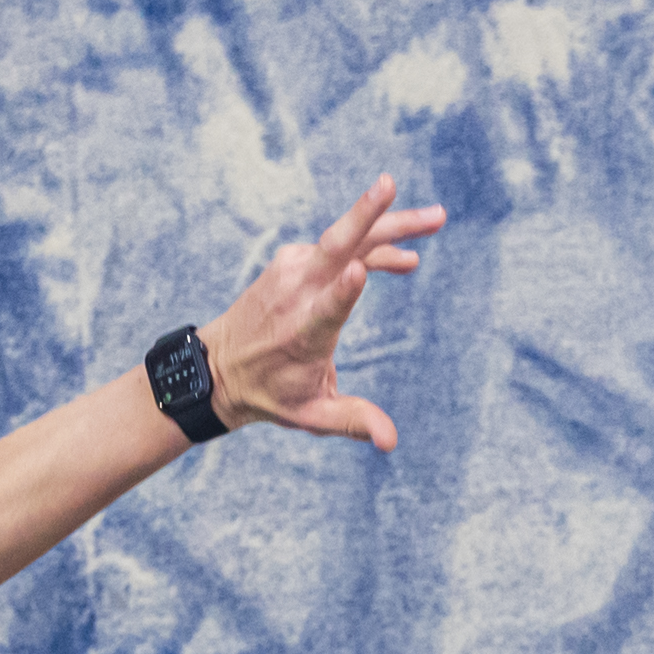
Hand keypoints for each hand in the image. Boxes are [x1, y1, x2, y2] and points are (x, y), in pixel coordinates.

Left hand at [204, 175, 446, 452]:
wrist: (217, 366)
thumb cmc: (269, 393)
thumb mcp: (310, 415)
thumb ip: (353, 421)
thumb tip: (391, 442)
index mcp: (303, 331)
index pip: (325, 306)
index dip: (343, 290)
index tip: (361, 271)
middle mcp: (296, 293)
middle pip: (340, 247)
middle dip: (378, 221)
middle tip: (426, 210)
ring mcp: (291, 270)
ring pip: (347, 238)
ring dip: (390, 224)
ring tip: (436, 218)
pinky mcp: (292, 259)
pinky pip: (338, 247)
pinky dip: (372, 245)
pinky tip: (404, 255)